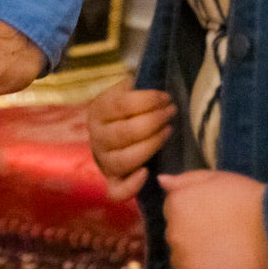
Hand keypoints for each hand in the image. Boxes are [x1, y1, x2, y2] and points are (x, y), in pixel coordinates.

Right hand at [86, 77, 173, 200]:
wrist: (113, 136)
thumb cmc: (127, 112)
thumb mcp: (125, 93)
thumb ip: (134, 85)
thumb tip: (146, 77)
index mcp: (98, 111)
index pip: (120, 104)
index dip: (146, 100)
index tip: (166, 97)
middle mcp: (96, 137)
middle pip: (124, 133)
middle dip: (153, 121)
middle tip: (171, 113)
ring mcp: (103, 161)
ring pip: (123, 160)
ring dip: (149, 147)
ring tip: (167, 132)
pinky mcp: (112, 181)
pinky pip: (117, 191)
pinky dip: (131, 186)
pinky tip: (147, 173)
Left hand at [159, 170, 267, 268]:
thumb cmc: (248, 199)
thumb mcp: (217, 178)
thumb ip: (186, 179)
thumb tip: (162, 181)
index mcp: (176, 205)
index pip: (173, 212)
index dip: (194, 214)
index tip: (214, 216)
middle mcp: (174, 232)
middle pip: (176, 237)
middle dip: (192, 236)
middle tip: (221, 235)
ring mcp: (184, 260)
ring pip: (180, 261)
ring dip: (194, 259)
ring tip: (222, 254)